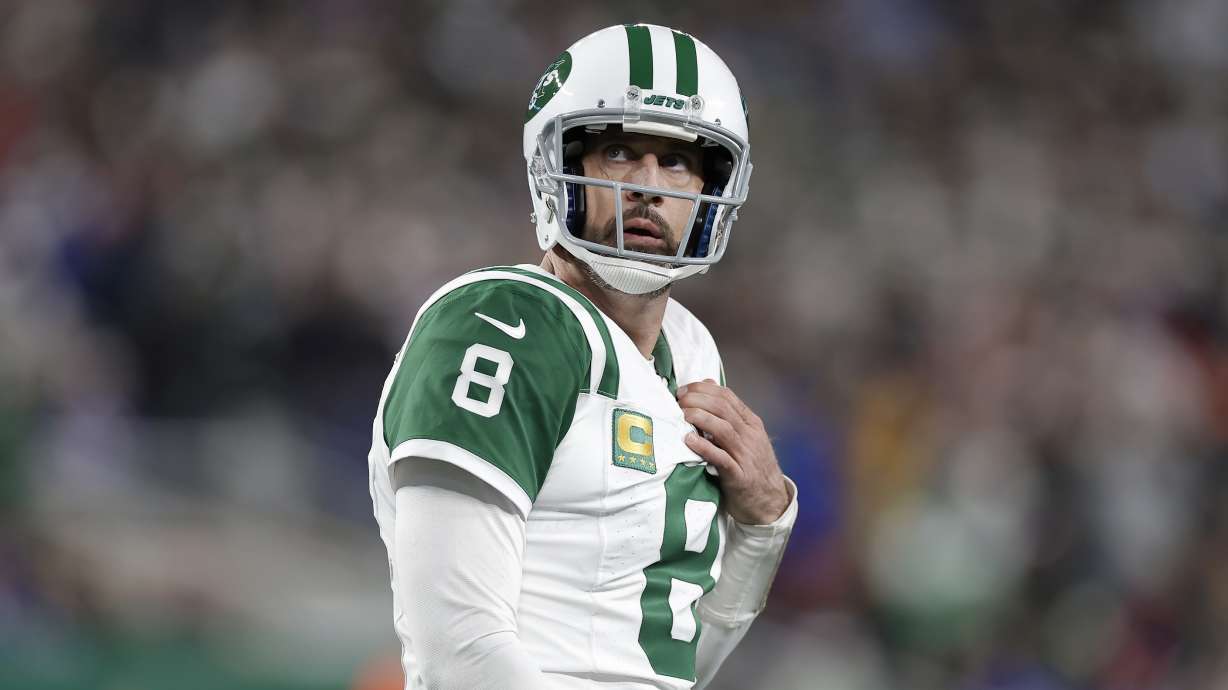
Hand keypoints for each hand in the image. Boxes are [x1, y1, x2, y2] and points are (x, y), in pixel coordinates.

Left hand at [676, 379, 790, 524]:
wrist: (770, 502)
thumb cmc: (751, 467)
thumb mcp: (745, 437)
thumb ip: (728, 414)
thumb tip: (708, 383)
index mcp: (751, 423)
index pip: (727, 396)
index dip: (702, 389)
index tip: (683, 390)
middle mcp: (750, 436)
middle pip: (722, 408)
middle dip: (697, 400)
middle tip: (678, 401)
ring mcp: (746, 455)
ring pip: (723, 429)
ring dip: (699, 418)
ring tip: (681, 415)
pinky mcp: (739, 476)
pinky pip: (721, 458)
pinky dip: (704, 447)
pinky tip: (689, 440)